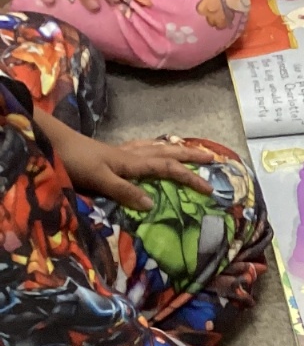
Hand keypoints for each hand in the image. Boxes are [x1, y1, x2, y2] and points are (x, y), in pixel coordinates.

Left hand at [42, 122, 214, 210]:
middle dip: (190, 155)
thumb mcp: (98, 179)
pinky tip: (152, 149)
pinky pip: (141, 148)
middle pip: (167, 153)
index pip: (169, 169)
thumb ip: (124, 190)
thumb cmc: (72, 160)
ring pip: (155, 147)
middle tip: (211, 157)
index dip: (190, 178)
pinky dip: (153, 147)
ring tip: (187, 149)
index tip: (210, 189)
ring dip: (174, 148)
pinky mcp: (110, 154)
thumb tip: (152, 204)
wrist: (49, 141)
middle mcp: (130, 155)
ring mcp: (120, 153)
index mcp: (132, 163)